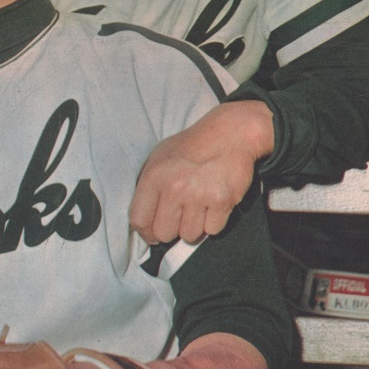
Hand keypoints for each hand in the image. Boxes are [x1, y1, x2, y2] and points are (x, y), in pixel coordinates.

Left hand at [129, 100, 273, 243]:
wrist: (229, 133)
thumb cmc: (192, 146)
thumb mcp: (160, 157)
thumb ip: (149, 187)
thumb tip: (143, 221)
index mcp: (154, 176)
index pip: (139, 220)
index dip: (145, 232)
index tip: (152, 233)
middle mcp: (173, 187)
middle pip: (163, 234)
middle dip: (171, 229)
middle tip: (180, 216)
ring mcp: (198, 195)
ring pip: (189, 236)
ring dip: (194, 226)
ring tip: (198, 207)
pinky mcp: (221, 201)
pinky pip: (212, 230)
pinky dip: (213, 222)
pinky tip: (213, 204)